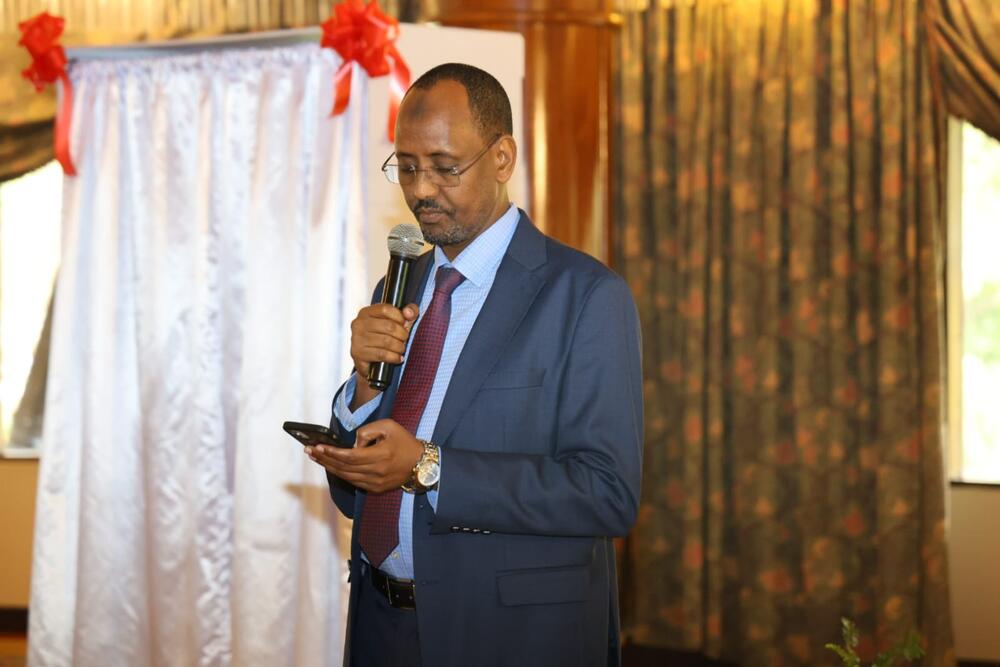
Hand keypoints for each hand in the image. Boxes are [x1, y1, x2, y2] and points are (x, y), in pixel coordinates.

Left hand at [306, 419, 422, 493]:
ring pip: (346, 476)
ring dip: (329, 467)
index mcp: (380, 455)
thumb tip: (352, 444)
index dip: (332, 452)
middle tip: (309, 450)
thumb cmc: (404, 441)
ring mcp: (375, 483)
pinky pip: (353, 481)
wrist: (421, 463)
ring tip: (316, 458)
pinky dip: (340, 474)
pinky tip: (331, 466)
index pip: (349, 456)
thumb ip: (366, 431)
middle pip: (344, 467)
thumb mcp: (388, 426)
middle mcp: (377, 472)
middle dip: (324, 458)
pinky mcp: (375, 488)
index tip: (317, 446)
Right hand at [349, 303, 418, 405]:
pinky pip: (382, 354)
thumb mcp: (397, 322)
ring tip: (402, 349)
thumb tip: (409, 313)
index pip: (385, 309)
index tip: (404, 324)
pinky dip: (394, 357)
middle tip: (405, 339)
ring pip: (386, 341)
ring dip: (399, 347)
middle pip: (389, 326)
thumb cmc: (384, 338)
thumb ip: (409, 312)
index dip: (399, 317)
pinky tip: (398, 358)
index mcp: (366, 312)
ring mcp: (357, 339)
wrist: (370, 363)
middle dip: (402, 334)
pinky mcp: (358, 353)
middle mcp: (358, 324)